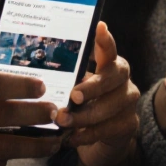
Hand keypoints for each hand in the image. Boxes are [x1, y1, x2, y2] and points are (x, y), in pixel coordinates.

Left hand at [56, 22, 140, 165]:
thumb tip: (36, 72)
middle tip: (74, 96)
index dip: (106, 40)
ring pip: (110, 106)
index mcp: (109, 65)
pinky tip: (71, 138)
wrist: (102, 136)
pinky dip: (86, 134)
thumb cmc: (84, 105)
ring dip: (84, 116)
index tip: (99, 28)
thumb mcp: (77, 87)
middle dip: (93, 86)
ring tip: (63, 121)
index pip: (109, 49)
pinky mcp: (128, 124)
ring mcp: (128, 102)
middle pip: (113, 77)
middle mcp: (123, 80)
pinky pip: (107, 129)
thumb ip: (68, 79)